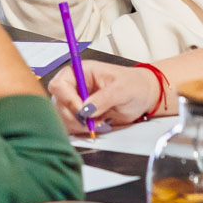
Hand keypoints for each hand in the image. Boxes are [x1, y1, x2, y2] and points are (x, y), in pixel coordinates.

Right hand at [46, 62, 163, 134]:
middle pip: (58, 104)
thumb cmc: (134, 85)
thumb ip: (103, 99)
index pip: (60, 84)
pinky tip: (97, 126)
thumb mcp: (121, 89)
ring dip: (79, 125)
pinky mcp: (80, 115)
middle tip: (92, 122)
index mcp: (81, 72)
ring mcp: (76, 101)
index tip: (82, 110)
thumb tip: (86, 110)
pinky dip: (82, 130)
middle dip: (75, 116)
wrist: (143, 96)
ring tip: (99, 122)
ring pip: (63, 117)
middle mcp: (75, 86)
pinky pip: (72, 126)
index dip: (68, 99)